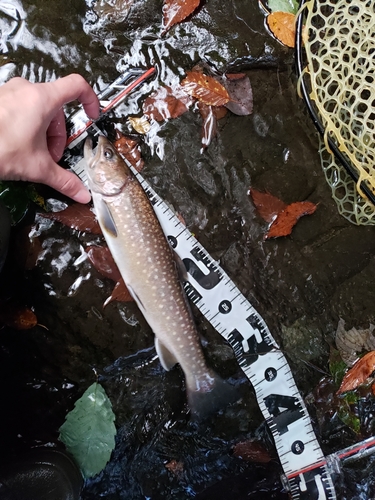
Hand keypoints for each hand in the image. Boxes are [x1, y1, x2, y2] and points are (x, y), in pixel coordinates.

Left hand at [0, 74, 99, 202]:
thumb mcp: (37, 167)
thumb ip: (64, 180)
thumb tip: (81, 192)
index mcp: (42, 99)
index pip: (77, 86)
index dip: (90, 100)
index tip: (92, 115)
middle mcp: (25, 90)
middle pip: (55, 107)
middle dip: (57, 134)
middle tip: (50, 154)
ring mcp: (9, 93)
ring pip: (37, 109)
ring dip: (41, 132)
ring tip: (32, 152)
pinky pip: (20, 109)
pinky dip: (25, 127)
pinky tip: (16, 145)